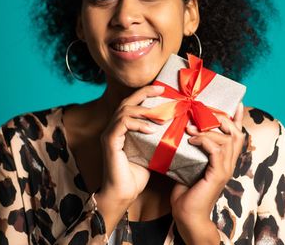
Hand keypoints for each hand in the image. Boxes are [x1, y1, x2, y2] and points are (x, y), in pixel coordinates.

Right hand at [95, 85, 164, 233]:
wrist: (123, 194)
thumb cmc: (136, 176)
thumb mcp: (150, 152)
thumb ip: (156, 138)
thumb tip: (174, 127)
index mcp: (121, 128)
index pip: (132, 104)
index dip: (145, 94)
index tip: (162, 89)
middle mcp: (113, 128)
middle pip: (127, 101)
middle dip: (145, 93)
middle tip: (161, 89)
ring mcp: (110, 134)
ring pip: (124, 110)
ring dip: (144, 110)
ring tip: (161, 115)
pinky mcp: (110, 142)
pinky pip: (122, 124)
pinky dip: (138, 124)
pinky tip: (152, 129)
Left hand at [170, 102, 244, 243]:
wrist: (188, 215)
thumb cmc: (186, 191)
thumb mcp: (190, 165)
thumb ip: (193, 150)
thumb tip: (183, 132)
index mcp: (225, 160)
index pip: (237, 135)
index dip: (237, 119)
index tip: (235, 104)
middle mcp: (229, 163)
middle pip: (236, 133)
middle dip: (221, 119)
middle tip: (204, 114)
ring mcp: (225, 169)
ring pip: (227, 139)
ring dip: (207, 129)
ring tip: (190, 128)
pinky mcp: (218, 174)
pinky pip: (216, 150)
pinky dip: (204, 141)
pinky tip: (191, 140)